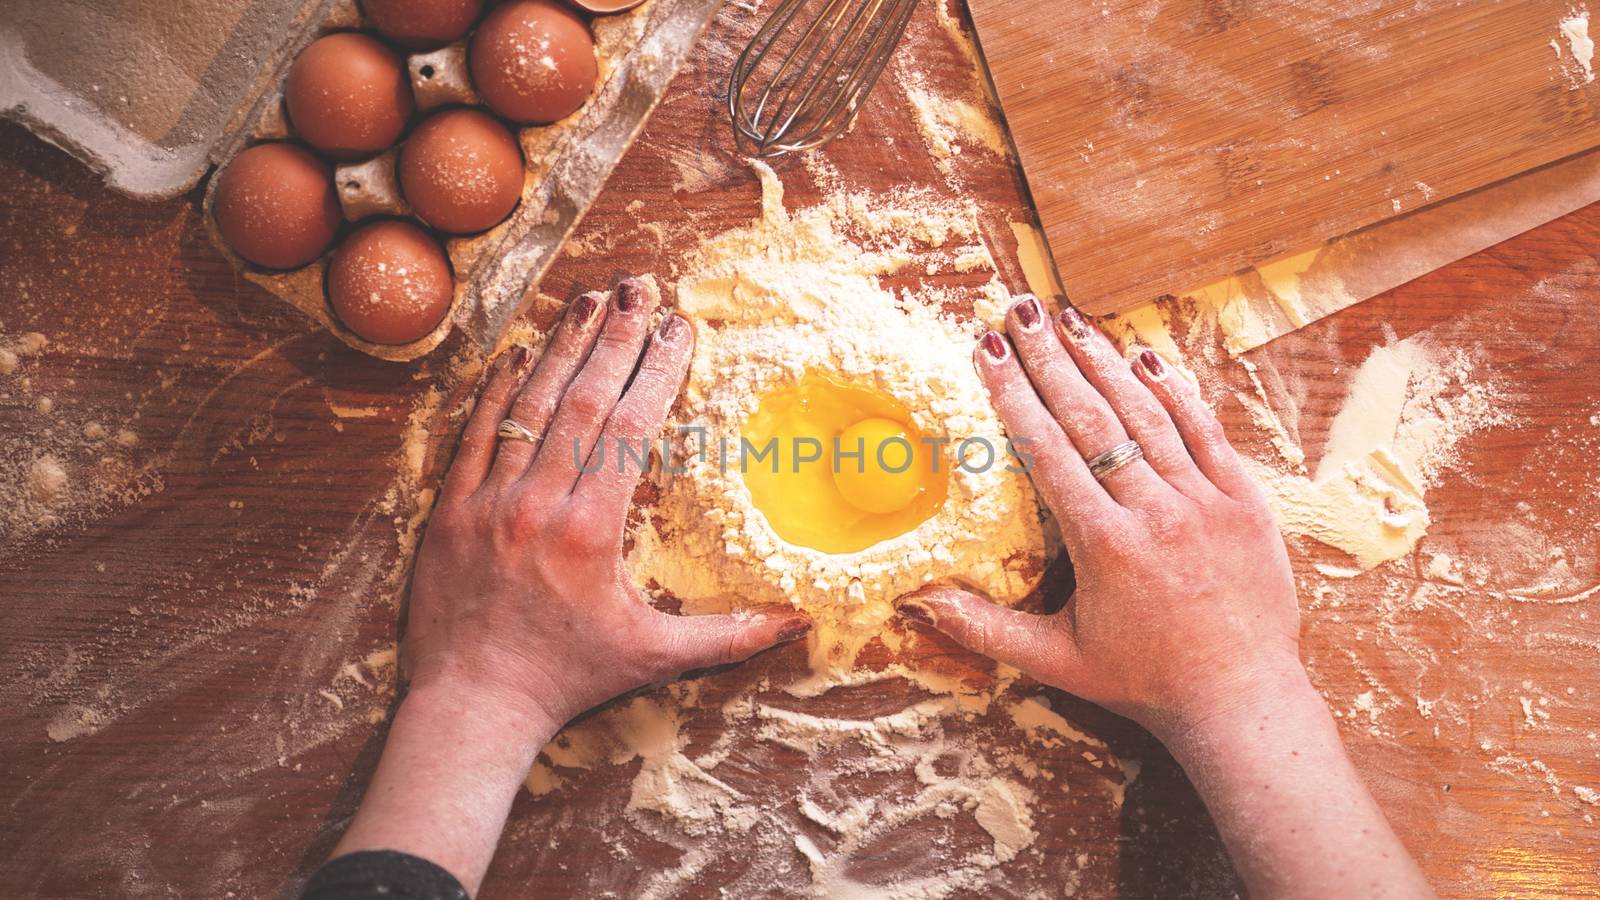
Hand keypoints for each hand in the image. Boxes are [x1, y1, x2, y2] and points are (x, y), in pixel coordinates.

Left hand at [406, 276, 811, 732]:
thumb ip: (730, 635)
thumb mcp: (655, 658)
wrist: (472, 707)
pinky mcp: (449, 509)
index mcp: (591, 530)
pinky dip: (498, 388)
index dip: (659, 370)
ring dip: (564, 347)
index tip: (679, 327)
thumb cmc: (568, 679)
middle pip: (584, 400)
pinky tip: (520, 350)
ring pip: (529, 406)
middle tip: (640, 285)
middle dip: (617, 336)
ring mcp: (487, 501)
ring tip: (591, 297)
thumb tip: (799, 621)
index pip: (632, 428)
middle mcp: (538, 503)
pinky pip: (474, 432)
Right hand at [895, 296, 1431, 898]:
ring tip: (1068, 318)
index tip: (984, 352)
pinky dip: (1176, 390)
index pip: (1048, 451)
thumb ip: (983, 627)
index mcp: (1105, 545)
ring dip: (1104, 360)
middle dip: (1049, 358)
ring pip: (1149, 414)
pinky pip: (1207, 431)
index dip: (1012, 396)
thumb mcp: (1054, 660)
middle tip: (1017, 311)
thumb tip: (916, 602)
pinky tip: (1146, 355)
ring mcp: (1205, 501)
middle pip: (1093, 418)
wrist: (1241, 699)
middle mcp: (1155, 511)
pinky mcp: (1245, 501)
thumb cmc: (1143, 682)